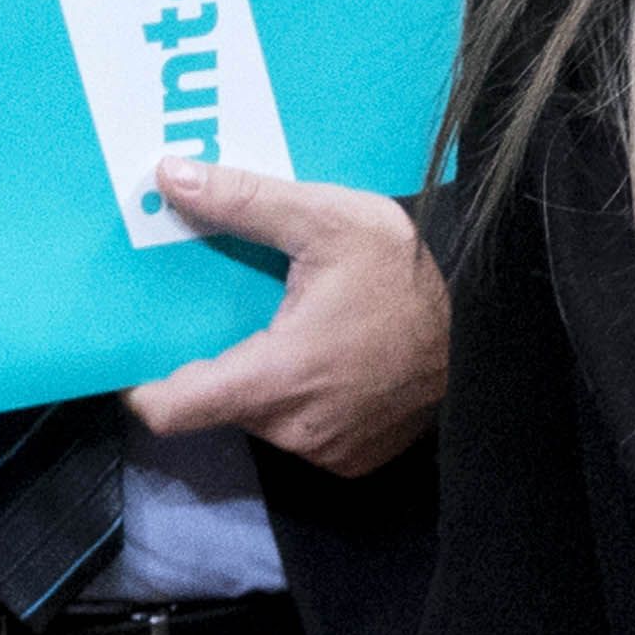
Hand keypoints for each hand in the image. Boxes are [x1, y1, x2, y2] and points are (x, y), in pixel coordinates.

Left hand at [122, 165, 447, 475]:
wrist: (497, 319)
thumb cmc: (411, 269)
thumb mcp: (327, 219)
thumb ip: (243, 201)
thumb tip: (169, 175)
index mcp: (276, 377)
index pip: (172, 411)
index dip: (144, 385)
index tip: (137, 353)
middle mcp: (295, 430)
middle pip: (220, 406)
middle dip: (217, 363)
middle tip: (227, 313)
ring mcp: (329, 452)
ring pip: (264, 419)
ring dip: (264, 381)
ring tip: (284, 327)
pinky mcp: (358, 460)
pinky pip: (306, 434)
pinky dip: (306, 402)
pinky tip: (330, 357)